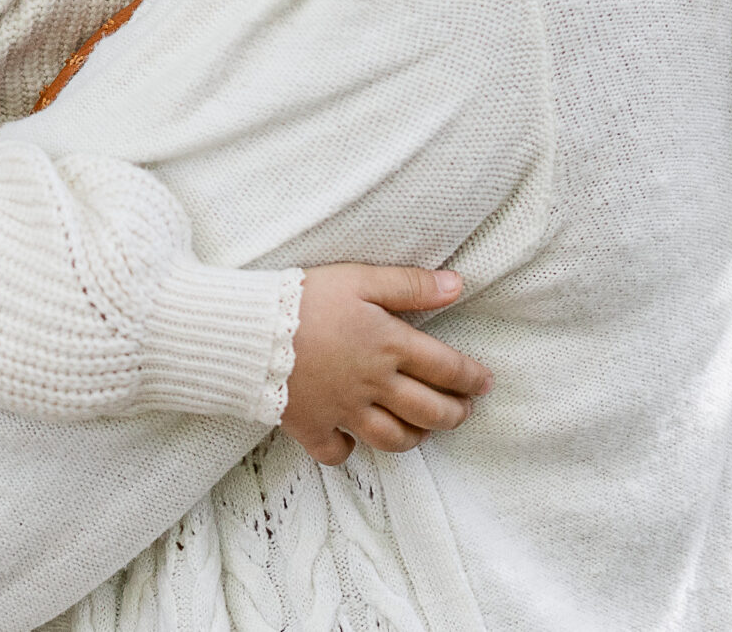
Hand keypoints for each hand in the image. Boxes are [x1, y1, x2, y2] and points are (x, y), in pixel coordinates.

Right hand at [279, 264, 491, 466]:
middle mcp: (373, 385)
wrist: (246, 331)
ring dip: (416, 437)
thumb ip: (408, 284)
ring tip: (423, 430)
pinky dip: (349, 451)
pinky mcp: (312, 425)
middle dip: (454, 414)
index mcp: (388, 346)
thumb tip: (457, 285)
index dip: (472, 378)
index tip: (485, 383)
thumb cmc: (302, 298)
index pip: (446, 368)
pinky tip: (353, 441)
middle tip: (463, 410)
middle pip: (429, 411)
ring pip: (394, 439)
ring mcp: (344, 410)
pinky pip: (337, 451)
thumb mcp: (357, 278)